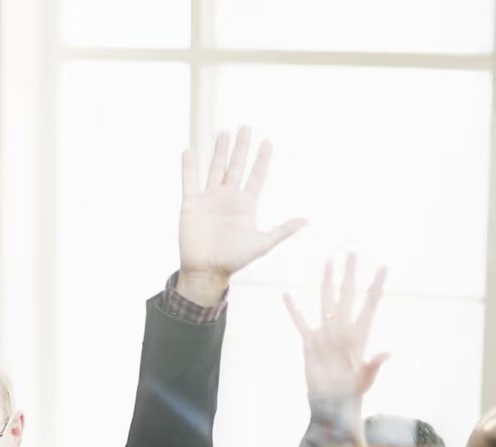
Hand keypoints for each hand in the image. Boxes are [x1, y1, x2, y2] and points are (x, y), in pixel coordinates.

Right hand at [176, 126, 306, 306]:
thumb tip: (307, 221)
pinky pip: (189, 181)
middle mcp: (228, 197)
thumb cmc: (234, 259)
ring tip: (224, 131)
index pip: (256, 175)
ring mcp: (209, 199)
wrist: (207, 271)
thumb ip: (283, 230)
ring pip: (215, 168)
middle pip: (236, 165)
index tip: (268, 141)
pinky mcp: (191, 204)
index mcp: (246, 204)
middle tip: (246, 126)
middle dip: (242, 146)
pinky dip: (188, 167)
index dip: (262, 159)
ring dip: (219, 150)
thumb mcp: (262, 244)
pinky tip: (189, 151)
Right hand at [286, 255, 388, 412]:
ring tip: (328, 261)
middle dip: (350, 273)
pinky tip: (287, 294)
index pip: (370, 304)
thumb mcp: (366, 378)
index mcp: (360, 335)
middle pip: (347, 295)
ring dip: (327, 281)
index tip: (384, 267)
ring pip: (326, 301)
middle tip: (352, 251)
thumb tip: (388, 353)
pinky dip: (293, 309)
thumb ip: (375, 364)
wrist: (333, 403)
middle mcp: (343, 329)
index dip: (376, 285)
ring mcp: (326, 334)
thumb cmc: (353, 392)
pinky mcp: (310, 343)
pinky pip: (300, 322)